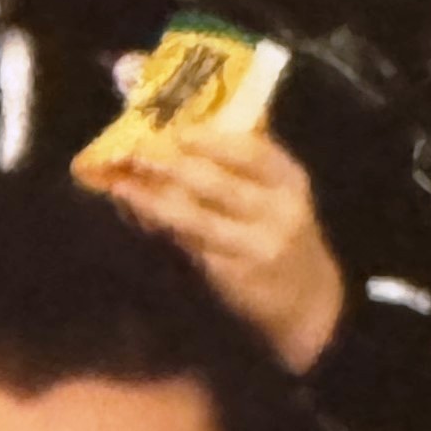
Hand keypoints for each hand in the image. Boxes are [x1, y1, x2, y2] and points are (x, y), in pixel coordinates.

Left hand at [80, 123, 344, 372]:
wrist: (308, 299)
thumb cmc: (280, 233)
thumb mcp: (276, 195)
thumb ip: (240, 166)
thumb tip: (181, 130)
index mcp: (288, 180)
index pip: (251, 151)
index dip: (210, 140)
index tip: (175, 130)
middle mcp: (276, 210)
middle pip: (217, 183)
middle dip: (170, 165)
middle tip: (134, 151)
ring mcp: (255, 245)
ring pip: (195, 218)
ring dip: (153, 201)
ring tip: (122, 186)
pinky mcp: (232, 273)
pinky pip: (188, 244)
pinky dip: (160, 227)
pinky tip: (138, 215)